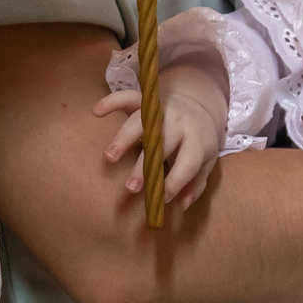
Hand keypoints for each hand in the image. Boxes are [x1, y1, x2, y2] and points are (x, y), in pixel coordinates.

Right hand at [96, 59, 231, 212]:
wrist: (200, 104)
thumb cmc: (198, 141)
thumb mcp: (206, 161)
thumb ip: (195, 184)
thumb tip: (182, 205)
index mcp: (196, 139)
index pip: (189, 161)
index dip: (177, 180)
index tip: (163, 197)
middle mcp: (178, 123)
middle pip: (162, 143)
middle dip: (145, 165)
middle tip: (131, 188)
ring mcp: (160, 110)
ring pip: (141, 121)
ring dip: (124, 138)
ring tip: (109, 157)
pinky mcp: (146, 100)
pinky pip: (128, 97)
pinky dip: (112, 101)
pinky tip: (97, 111)